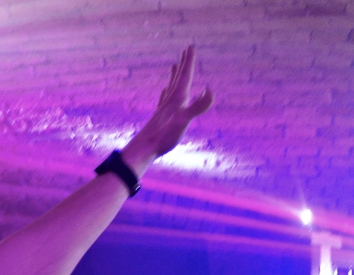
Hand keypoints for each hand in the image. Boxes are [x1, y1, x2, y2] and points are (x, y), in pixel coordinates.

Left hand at [121, 46, 213, 175]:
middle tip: (186, 50)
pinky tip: (164, 91)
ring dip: (174, 76)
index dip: (189, 62)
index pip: (185, 76)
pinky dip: (166, 92)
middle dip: (184, 64)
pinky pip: (164, 99)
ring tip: (174, 66)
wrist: (144, 149)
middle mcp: (170, 100)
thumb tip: (210, 90)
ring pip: (170, 87)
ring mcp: (164, 108)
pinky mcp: (160, 117)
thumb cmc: (164, 136)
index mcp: (178, 99)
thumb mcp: (184, 121)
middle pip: (178, 78)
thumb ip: (197, 107)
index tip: (191, 46)